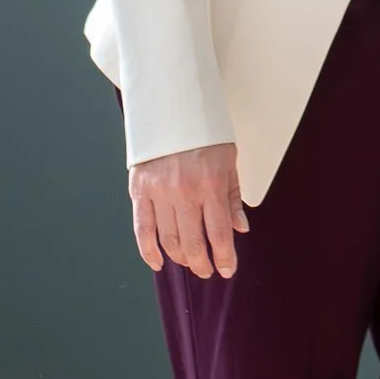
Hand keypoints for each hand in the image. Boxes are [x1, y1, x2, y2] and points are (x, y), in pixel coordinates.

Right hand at [129, 142, 247, 280]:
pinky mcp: (139, 191)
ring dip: (180, 259)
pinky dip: (149, 252)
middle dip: (202, 264)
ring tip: (189, 263)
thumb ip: (232, 197)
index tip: (227, 270)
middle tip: (208, 271)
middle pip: (192, 243)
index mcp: (210, 184)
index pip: (218, 233)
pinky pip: (142, 230)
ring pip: (168, 241)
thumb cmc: (204, 134)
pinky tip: (158, 263)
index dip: (224, 258)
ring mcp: (159, 192)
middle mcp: (184, 192)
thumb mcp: (228, 160)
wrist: (171, 107)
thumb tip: (239, 228)